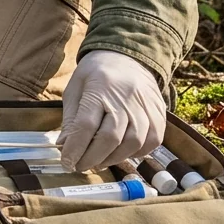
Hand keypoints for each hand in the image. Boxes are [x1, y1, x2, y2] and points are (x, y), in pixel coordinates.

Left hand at [59, 50, 165, 172]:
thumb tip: (64, 146)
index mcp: (100, 87)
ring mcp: (146, 106)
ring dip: (113, 159)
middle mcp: (126, 97)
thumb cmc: (96, 74)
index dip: (75, 148)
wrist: (128, 56)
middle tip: (80, 166)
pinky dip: (136, 153)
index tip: (66, 162)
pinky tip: (120, 153)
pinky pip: (152, 141)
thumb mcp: (75, 89)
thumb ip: (71, 118)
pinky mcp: (159, 114)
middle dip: (92, 158)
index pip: (86, 125)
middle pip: (111, 137)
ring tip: (97, 162)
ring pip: (133, 143)